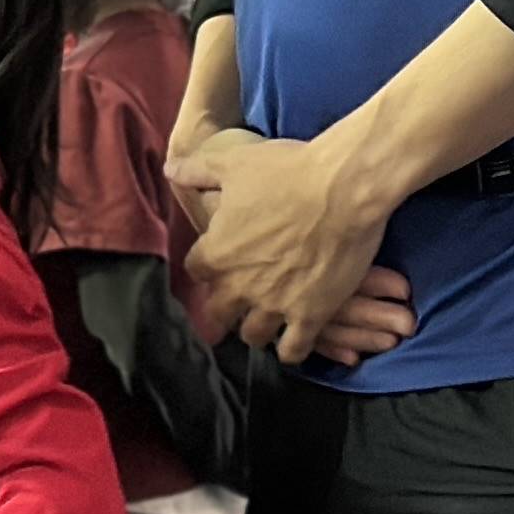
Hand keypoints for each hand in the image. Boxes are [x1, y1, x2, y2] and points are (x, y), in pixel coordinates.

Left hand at [169, 130, 402, 363]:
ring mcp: (274, 304)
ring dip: (256, 330)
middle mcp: (239, 285)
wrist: (343, 188)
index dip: (209, 265)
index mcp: (216, 253)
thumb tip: (171, 168)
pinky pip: (294, 350)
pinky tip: (293, 345)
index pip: (196, 270)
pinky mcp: (310, 315)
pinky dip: (291, 351)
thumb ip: (197, 170)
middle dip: (225, 307)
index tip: (219, 261)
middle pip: (218, 312)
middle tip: (238, 302)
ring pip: (253, 335)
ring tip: (264, 324)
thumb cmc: (286, 171)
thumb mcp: (232, 163)